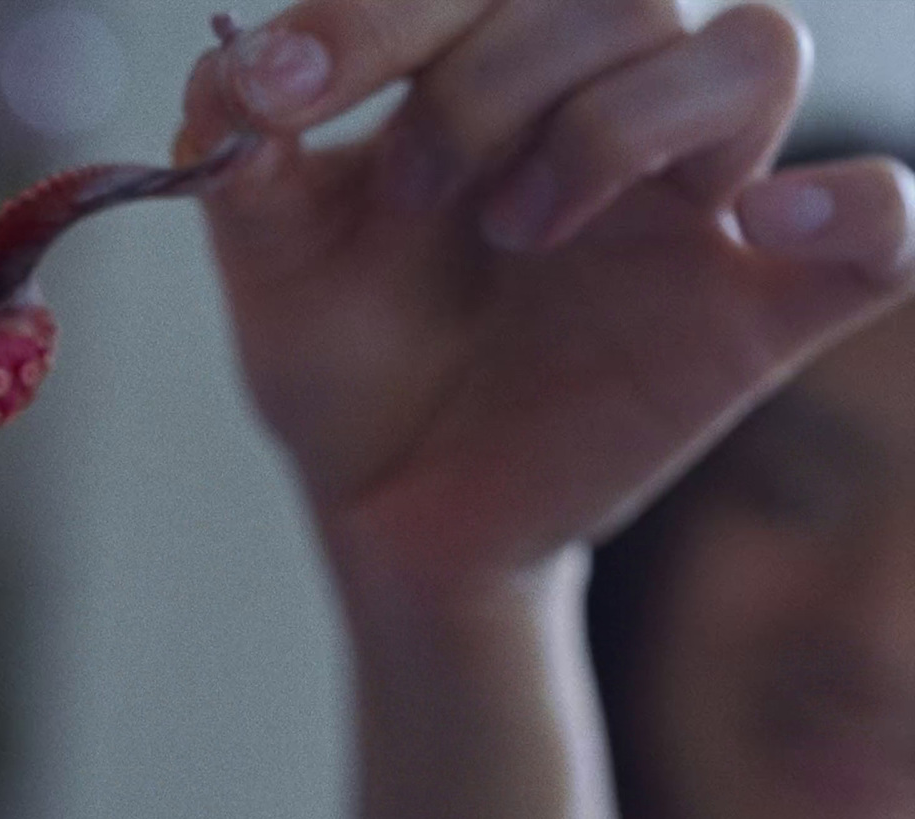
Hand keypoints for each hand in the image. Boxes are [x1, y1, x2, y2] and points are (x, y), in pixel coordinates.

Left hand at [175, 0, 914, 593]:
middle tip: (414, 201)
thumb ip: (247, 157)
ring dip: (620, 125)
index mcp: (491, 71)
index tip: (276, 92)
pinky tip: (759, 228)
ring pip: (753, 52)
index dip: (375, 14)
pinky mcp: (756, 311)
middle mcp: (606, 108)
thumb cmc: (344, 362)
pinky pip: (887, 224)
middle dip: (486, 85)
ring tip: (519, 233)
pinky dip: (855, 208)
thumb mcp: (274, 259)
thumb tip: (231, 75)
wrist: (393, 506)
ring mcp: (694, 205)